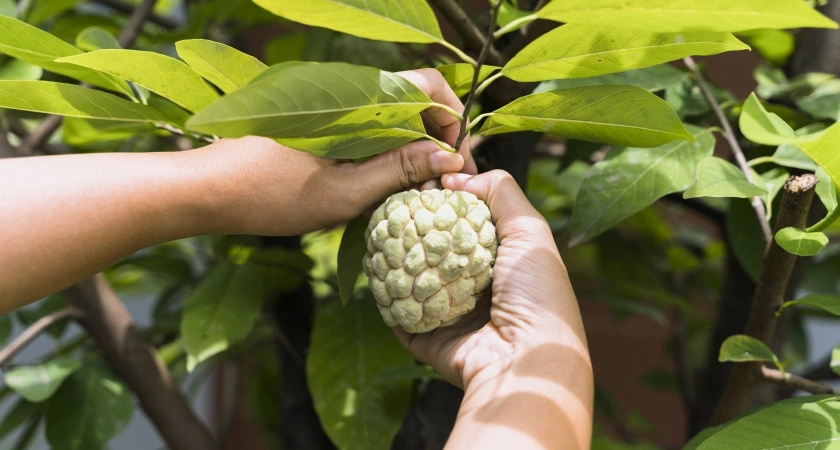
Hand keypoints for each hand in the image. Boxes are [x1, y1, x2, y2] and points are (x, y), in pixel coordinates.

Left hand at [195, 68, 475, 235]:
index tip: (453, 162)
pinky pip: (368, 122)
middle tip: (439, 182)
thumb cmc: (269, 195)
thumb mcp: (343, 193)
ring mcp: (330, 101)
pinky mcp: (318, 117)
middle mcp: (345, 89)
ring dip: (411, 144)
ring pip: (391, 111)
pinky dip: (385, 146)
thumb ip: (399, 170)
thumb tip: (447, 157)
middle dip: (435, 136)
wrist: (206, 190)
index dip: (451, 120)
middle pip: (414, 97)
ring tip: (414, 187)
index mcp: (354, 98)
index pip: (427, 85)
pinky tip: (382, 180)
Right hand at [394, 171, 592, 448]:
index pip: (468, 221)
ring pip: (414, 278)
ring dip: (394, 256)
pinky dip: (385, 294)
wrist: (523, 361)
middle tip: (391, 199)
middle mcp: (477, 285)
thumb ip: (500, 192)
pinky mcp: (428, 337)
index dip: (446, 197)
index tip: (423, 176)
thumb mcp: (530, 230)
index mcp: (503, 260)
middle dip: (415, 223)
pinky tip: (370, 267)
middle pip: (437, 247)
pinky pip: (399, 312)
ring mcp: (451, 313)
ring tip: (374, 226)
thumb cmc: (536, 292)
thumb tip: (457, 178)